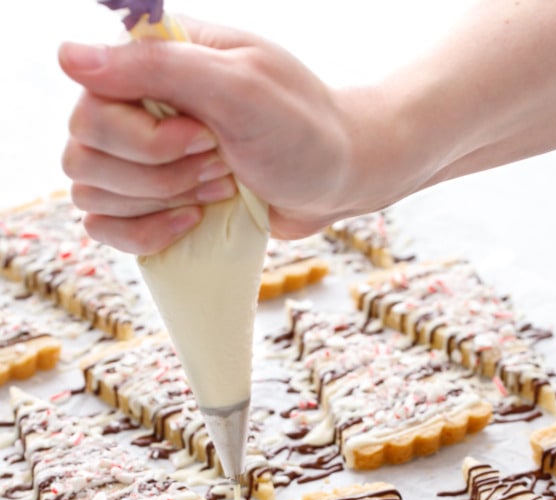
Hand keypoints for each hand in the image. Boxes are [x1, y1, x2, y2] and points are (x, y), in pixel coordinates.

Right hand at [59, 19, 360, 252]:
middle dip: (157, 173)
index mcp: (153, 64)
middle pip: (84, 152)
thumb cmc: (302, 129)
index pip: (90, 101)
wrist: (339, 179)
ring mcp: (141, 160)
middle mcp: (137, 108)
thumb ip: (157, 67)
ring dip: (157, 202)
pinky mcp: (151, 204)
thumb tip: (66, 56)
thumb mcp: (240, 87)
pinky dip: (143, 235)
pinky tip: (191, 224)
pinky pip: (104, 228)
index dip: (140, 136)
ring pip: (90, 191)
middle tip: (218, 164)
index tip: (204, 137)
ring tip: (218, 187)